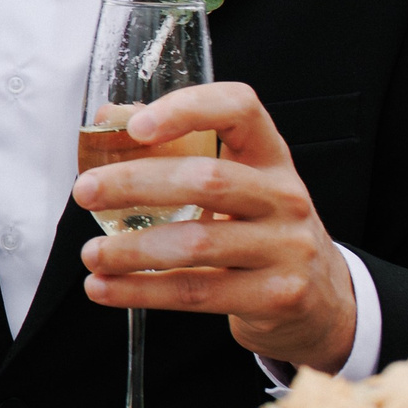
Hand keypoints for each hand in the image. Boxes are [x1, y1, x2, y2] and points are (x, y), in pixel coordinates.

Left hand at [70, 82, 354, 370]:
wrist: (323, 299)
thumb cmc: (260, 229)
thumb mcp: (236, 184)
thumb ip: (176, 152)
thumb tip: (107, 121)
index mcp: (270, 156)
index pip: (240, 109)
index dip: (187, 109)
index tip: (135, 126)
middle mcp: (285, 196)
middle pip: (206, 180)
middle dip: (134, 184)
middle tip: (84, 192)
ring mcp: (287, 248)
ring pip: (196, 243)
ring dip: (130, 249)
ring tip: (90, 254)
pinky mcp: (277, 296)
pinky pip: (196, 292)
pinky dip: (141, 290)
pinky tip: (104, 288)